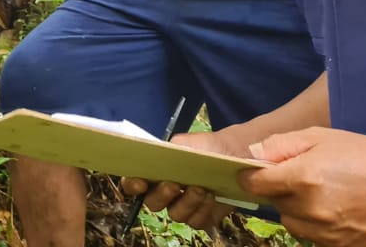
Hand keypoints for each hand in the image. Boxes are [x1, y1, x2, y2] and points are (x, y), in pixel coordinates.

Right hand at [122, 129, 248, 231]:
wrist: (234, 155)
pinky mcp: (201, 217)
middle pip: (152, 203)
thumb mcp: (185, 143)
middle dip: (163, 195)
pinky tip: (212, 197)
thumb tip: (160, 157)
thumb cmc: (205, 147)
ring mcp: (183, 207)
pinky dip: (204, 210)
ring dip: (188, 202)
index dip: (132, 185)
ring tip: (202, 189)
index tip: (141, 182)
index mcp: (154, 173)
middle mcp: (164, 193)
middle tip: (175, 184)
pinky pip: (196, 222)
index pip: (132, 183)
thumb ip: (170, 149)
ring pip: (175, 214)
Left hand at [239, 127, 365, 246]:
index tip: (252, 173)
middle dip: (280, 189)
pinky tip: (334, 210)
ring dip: (296, 210)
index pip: (256, 184)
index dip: (250, 176)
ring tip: (320, 194)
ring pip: (291, 223)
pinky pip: (312, 237)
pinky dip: (315, 225)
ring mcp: (325, 233)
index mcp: (303, 177)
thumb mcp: (322, 136)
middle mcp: (310, 209)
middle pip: (274, 202)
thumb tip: (255, 154)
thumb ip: (283, 144)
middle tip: (302, 177)